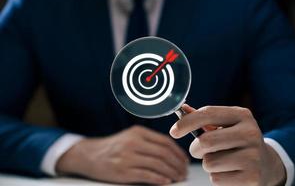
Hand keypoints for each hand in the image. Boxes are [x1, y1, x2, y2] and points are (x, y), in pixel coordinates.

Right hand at [56, 125, 188, 184]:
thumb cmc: (114, 147)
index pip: (165, 141)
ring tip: (178, 177)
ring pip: (158, 164)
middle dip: (178, 164)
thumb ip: (149, 142)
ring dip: (172, 172)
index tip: (185, 160)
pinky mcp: (122, 171)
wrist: (90, 155)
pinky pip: (146, 175)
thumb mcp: (130, 137)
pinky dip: (159, 179)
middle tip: (184, 171)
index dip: (178, 152)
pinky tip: (166, 181)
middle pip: (164, 153)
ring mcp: (127, 156)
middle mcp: (133, 142)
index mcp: (138, 132)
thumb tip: (172, 154)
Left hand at [169, 105, 285, 185]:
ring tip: (220, 160)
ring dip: (207, 163)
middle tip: (200, 150)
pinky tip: (228, 171)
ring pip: (208, 162)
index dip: (186, 122)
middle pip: (205, 142)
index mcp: (242, 115)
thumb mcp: (225, 124)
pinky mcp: (252, 177)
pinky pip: (216, 178)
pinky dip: (216, 176)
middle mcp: (250, 133)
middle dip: (195, 148)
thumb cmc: (237, 140)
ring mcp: (253, 156)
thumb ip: (203, 117)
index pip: (207, 114)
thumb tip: (182, 109)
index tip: (173, 131)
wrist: (266, 163)